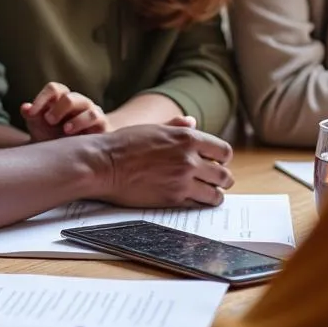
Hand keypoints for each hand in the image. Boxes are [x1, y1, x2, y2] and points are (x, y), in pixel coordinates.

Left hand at [21, 81, 108, 141]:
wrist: (72, 157)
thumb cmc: (54, 138)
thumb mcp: (41, 128)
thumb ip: (32, 117)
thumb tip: (24, 107)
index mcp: (60, 99)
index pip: (54, 89)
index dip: (41, 98)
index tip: (30, 113)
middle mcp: (77, 102)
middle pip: (69, 97)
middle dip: (58, 109)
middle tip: (49, 121)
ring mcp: (91, 110)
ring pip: (86, 105)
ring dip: (75, 118)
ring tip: (66, 130)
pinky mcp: (102, 123)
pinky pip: (96, 117)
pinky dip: (85, 124)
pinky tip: (77, 136)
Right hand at [92, 122, 232, 207]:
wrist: (104, 163)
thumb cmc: (124, 143)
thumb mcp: (153, 127)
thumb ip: (176, 126)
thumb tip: (192, 121)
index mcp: (187, 137)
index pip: (223, 151)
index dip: (222, 158)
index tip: (218, 162)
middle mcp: (189, 159)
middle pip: (223, 174)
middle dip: (222, 178)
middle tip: (218, 181)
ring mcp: (183, 181)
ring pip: (215, 194)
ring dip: (214, 194)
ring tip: (209, 194)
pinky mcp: (173, 199)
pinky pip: (198, 205)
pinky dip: (200, 203)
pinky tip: (194, 200)